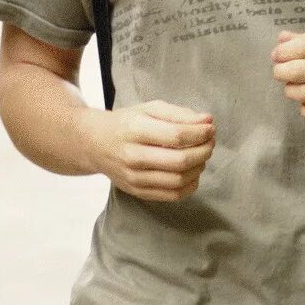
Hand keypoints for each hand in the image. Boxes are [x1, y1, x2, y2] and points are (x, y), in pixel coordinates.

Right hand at [81, 100, 214, 201]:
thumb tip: (207, 121)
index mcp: (135, 130)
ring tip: (202, 155)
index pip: (177, 136)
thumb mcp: (149, 109)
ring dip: (199, 168)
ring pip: (178, 180)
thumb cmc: (126, 123)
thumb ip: (179, 114)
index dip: (200, 133)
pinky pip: (171, 195)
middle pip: (179, 161)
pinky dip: (190, 185)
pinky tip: (192, 172)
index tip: (210, 128)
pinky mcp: (137, 192)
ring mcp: (134, 178)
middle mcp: (132, 156)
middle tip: (210, 142)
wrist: (94, 144)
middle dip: (203, 151)